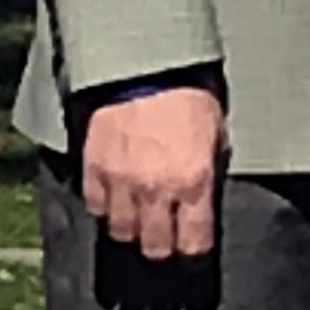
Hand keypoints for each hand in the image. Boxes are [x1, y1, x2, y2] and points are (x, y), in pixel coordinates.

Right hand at [77, 85, 224, 260]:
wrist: (144, 62)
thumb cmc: (186, 92)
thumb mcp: (215, 130)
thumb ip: (210, 167)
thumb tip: (207, 192)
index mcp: (193, 182)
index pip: (193, 243)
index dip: (194, 245)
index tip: (192, 242)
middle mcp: (156, 189)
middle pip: (155, 246)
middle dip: (163, 245)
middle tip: (165, 236)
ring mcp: (121, 182)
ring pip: (122, 232)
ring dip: (132, 228)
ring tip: (138, 218)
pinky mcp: (94, 168)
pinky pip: (96, 206)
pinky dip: (105, 206)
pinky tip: (115, 197)